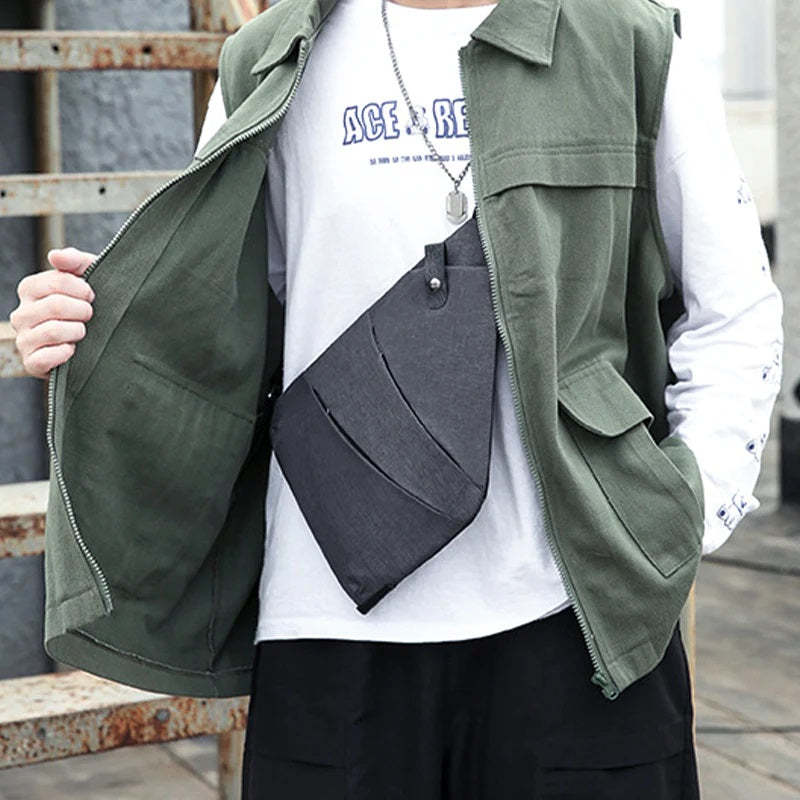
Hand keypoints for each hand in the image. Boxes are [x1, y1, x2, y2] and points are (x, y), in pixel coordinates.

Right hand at [8, 247, 96, 378]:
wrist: (99, 343)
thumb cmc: (90, 305)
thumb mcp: (89, 277)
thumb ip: (75, 261)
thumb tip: (55, 255)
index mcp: (30, 289)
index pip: (57, 282)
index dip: (82, 289)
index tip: (92, 296)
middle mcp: (21, 314)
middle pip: (56, 306)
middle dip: (83, 311)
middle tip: (90, 316)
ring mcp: (24, 339)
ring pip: (53, 331)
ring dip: (78, 332)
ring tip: (82, 332)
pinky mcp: (31, 363)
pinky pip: (44, 358)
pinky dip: (65, 354)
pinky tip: (73, 350)